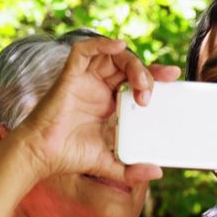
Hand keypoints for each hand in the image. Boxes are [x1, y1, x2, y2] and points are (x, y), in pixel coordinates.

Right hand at [4, 37, 178, 183]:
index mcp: (109, 104)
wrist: (42, 156)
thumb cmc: (70, 157)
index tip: (174, 78)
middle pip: (128, 66)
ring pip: (112, 56)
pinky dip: (102, 44)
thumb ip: (132, 171)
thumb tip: (157, 172)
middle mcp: (99, 88)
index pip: (136, 82)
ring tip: (140, 83)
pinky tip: (118, 47)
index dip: (155, 76)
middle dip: (147, 72)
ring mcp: (85, 80)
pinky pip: (84, 50)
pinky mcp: (70, 75)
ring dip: (132, 63)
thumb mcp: (110, 165)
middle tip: (155, 88)